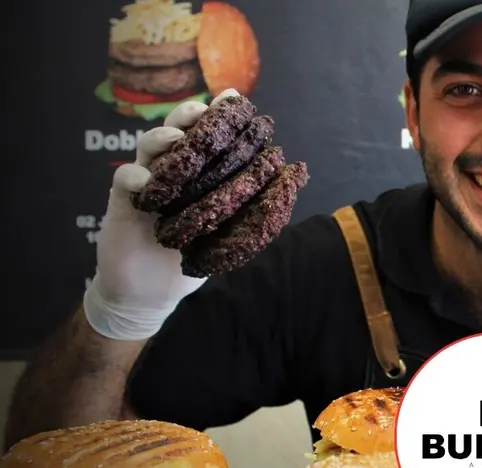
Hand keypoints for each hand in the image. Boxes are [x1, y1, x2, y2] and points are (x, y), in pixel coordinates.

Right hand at [83, 90, 240, 339]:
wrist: (152, 293)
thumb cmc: (194, 257)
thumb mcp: (232, 232)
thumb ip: (256, 204)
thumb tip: (296, 178)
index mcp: (199, 173)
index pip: (207, 135)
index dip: (218, 113)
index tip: (233, 98)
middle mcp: (173, 171)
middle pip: (176, 130)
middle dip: (188, 114)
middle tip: (201, 113)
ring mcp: (148, 183)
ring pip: (149, 146)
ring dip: (161, 137)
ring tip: (175, 140)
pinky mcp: (123, 201)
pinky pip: (125, 179)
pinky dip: (135, 175)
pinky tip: (146, 181)